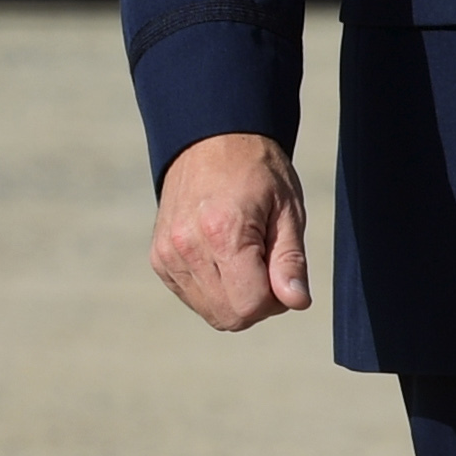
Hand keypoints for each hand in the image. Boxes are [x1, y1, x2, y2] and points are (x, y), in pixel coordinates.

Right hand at [152, 131, 309, 329]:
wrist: (208, 139)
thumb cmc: (257, 172)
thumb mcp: (287, 210)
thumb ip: (290, 261)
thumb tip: (296, 302)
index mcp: (222, 232)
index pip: (252, 305)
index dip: (277, 300)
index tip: (281, 272)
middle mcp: (186, 246)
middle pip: (230, 316)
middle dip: (256, 303)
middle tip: (265, 266)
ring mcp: (167, 252)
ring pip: (211, 311)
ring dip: (234, 298)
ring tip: (242, 258)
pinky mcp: (159, 257)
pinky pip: (192, 297)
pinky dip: (213, 290)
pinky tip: (221, 259)